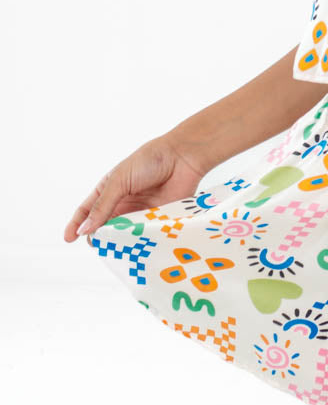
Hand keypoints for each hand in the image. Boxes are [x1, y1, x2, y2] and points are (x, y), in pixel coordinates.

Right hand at [63, 136, 209, 243]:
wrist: (183, 157)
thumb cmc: (149, 161)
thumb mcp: (120, 180)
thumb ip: (103, 205)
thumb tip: (84, 229)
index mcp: (109, 189)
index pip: (87, 210)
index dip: (77, 224)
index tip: (68, 238)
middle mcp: (123, 203)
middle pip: (104, 226)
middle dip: (99, 236)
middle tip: (98, 243)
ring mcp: (140, 213)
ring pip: (123, 234)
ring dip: (119, 242)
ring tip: (116, 247)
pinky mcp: (156, 220)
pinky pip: (143, 235)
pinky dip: (138, 242)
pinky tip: (135, 247)